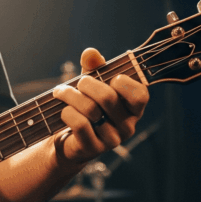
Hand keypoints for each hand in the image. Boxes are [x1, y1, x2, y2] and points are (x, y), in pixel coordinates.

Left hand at [51, 47, 149, 166]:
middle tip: (78, 82)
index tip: (110, 78)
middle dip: (87, 84)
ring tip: (60, 92)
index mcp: (133, 109)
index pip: (140, 95)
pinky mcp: (93, 148)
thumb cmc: (85, 107)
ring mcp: (111, 140)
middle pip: (108, 97)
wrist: (69, 139)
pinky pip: (79, 124)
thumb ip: (93, 67)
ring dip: (70, 96)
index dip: (124, 83)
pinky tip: (63, 110)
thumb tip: (90, 52)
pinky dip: (67, 112)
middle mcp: (127, 126)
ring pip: (90, 110)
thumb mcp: (91, 85)